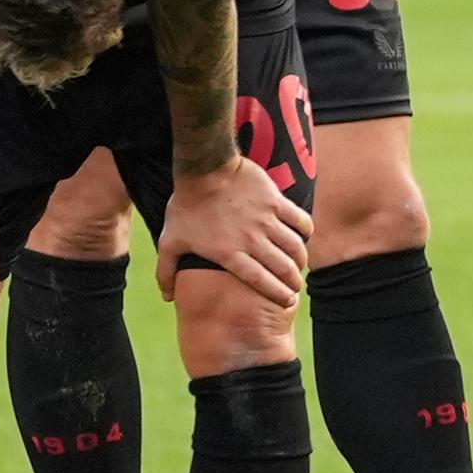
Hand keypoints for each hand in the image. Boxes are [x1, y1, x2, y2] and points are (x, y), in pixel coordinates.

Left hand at [156, 156, 311, 308]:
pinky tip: (304, 235)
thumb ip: (166, 272)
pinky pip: (299, 220)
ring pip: (294, 246)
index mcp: (228, 253)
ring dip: (301, 259)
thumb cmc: (186, 207)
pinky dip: (305, 230)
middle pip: (282, 267)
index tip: (287, 301)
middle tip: (295, 286)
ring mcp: (265, 220)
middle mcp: (251, 240)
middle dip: (293, 281)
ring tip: (300, 265)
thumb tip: (167, 298)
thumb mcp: (170, 242)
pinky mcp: (275, 201)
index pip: (259, 280)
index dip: (277, 293)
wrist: (204, 170)